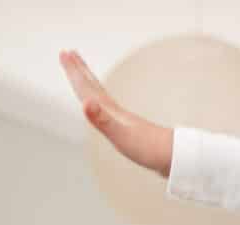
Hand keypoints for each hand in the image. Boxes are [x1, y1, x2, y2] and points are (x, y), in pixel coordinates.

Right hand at [58, 49, 174, 176]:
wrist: (175, 157)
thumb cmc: (148, 149)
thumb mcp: (121, 135)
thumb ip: (102, 120)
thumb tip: (86, 103)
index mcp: (110, 111)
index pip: (87, 88)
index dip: (74, 72)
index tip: (64, 53)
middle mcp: (115, 112)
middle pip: (93, 86)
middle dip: (79, 70)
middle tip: (68, 52)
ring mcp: (123, 120)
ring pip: (101, 96)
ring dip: (89, 84)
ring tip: (84, 76)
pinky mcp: (129, 130)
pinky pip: (108, 111)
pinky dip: (101, 104)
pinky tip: (103, 108)